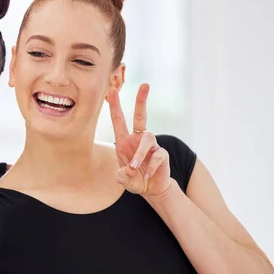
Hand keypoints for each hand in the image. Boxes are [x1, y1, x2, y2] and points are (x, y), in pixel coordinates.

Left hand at [107, 83, 170, 197]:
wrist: (151, 189)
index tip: (111, 90)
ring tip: (134, 169)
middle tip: (145, 84)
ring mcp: (151, 145)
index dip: (115, 106)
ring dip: (139, 155)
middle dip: (142, 100)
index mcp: (124, 141)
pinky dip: (150, 167)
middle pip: (141, 116)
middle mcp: (138, 139)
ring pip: (147, 140)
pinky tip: (147, 175)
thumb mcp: (123, 179)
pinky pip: (157, 156)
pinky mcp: (162, 154)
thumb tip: (127, 171)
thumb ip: (121, 177)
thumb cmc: (134, 179)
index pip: (119, 120)